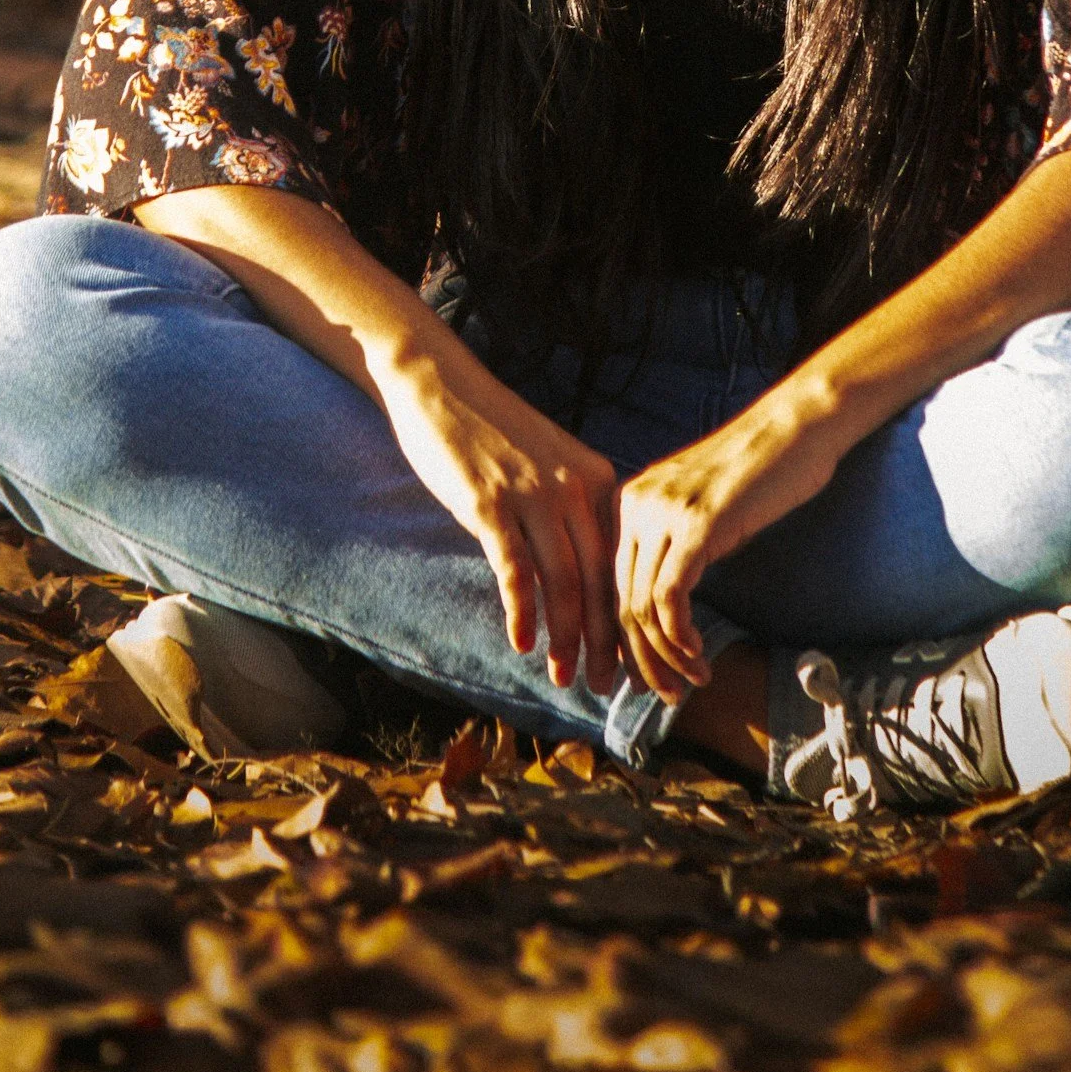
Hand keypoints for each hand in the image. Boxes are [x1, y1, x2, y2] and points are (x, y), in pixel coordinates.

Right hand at [380, 362, 621, 693]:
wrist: (443, 385)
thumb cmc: (495, 431)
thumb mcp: (551, 464)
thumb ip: (573, 509)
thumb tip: (586, 571)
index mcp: (597, 479)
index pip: (620, 561)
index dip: (625, 615)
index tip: (627, 656)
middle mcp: (574, 488)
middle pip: (599, 579)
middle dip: (603, 640)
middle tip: (603, 686)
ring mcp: (532, 494)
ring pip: (563, 581)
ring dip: (565, 637)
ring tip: (562, 677)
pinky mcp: (490, 502)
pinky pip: (514, 567)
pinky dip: (522, 610)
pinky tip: (522, 643)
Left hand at [615, 399, 838, 704]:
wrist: (796, 427)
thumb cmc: (761, 470)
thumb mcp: (703, 508)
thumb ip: (678, 544)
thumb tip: (668, 607)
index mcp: (631, 501)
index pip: (613, 584)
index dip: (624, 639)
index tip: (644, 676)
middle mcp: (636, 505)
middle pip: (621, 600)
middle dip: (639, 658)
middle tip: (665, 695)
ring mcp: (663, 513)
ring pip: (642, 607)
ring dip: (664, 657)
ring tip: (690, 683)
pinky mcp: (695, 525)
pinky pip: (670, 598)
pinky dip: (679, 638)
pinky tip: (698, 656)